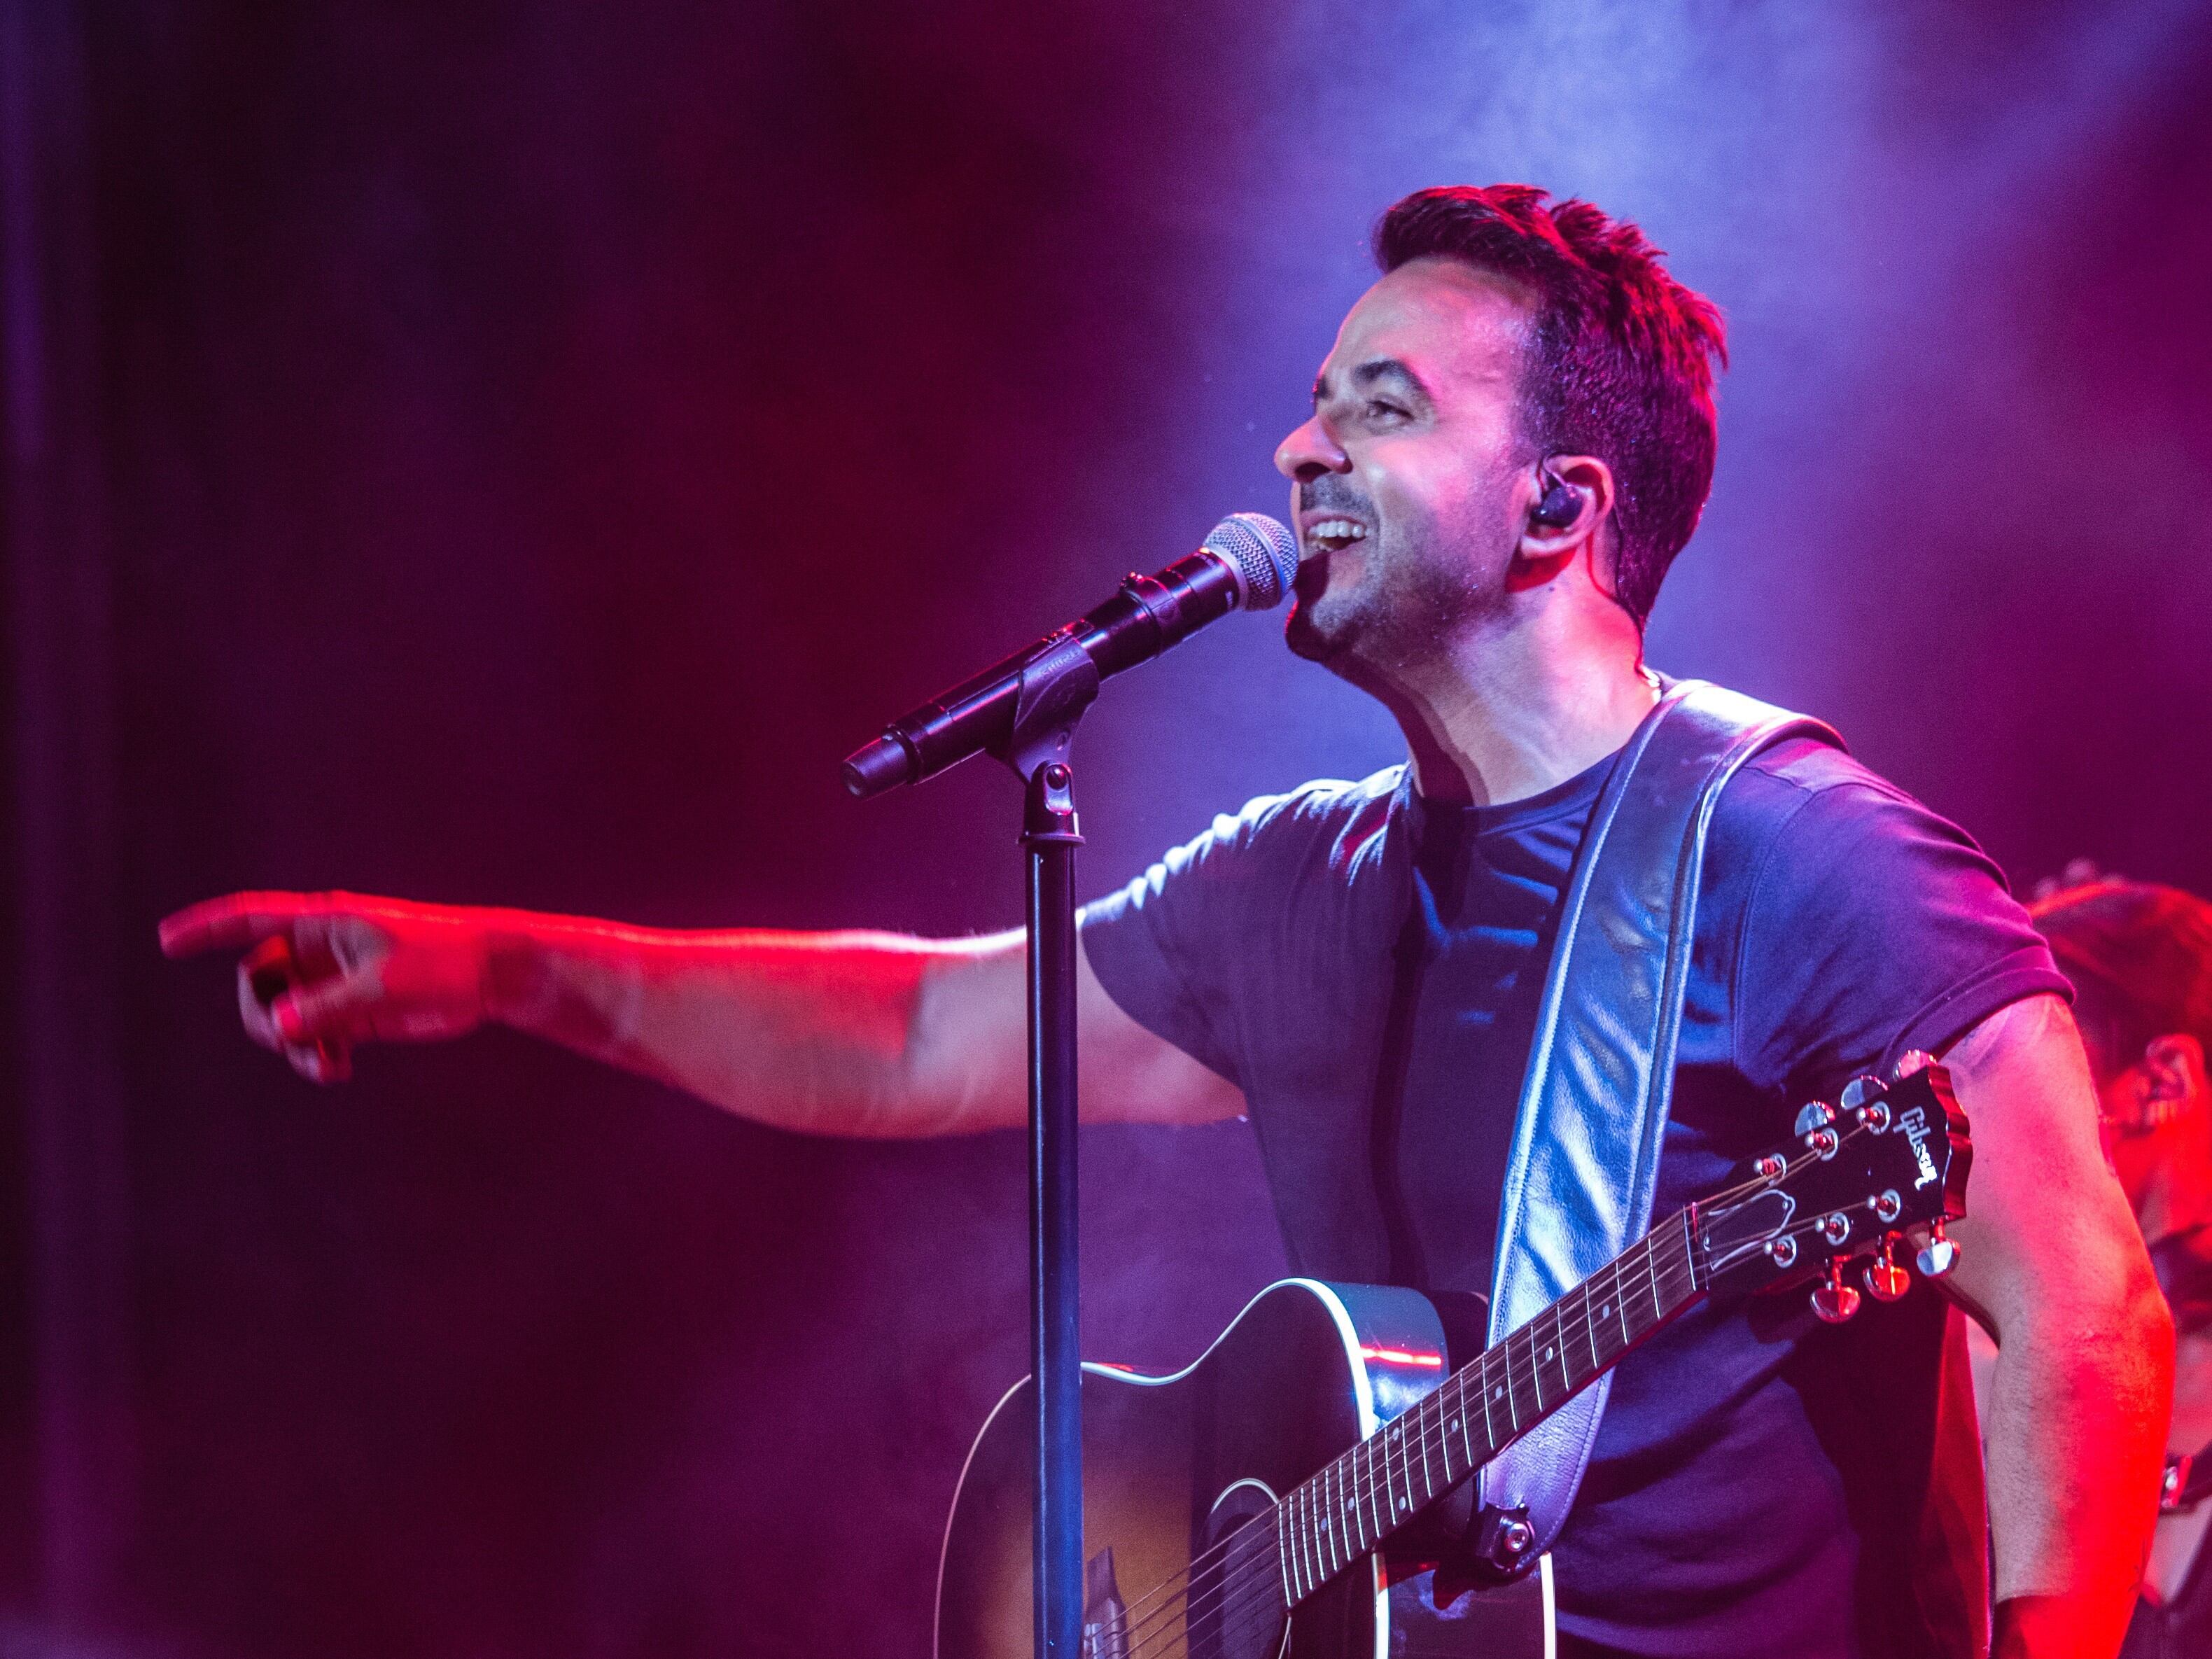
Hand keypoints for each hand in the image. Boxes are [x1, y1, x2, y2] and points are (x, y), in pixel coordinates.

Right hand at [159, 891, 496, 1083]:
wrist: (492, 976)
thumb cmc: (442, 963)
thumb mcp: (383, 986)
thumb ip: (328, 1007)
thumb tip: (277, 1027)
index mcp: (324, 923)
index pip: (251, 919)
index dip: (207, 928)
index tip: (166, 940)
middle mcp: (320, 950)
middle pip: (258, 981)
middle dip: (262, 1015)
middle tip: (291, 1041)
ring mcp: (333, 981)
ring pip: (282, 1015)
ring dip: (290, 1045)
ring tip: (326, 1066)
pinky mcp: (352, 1011)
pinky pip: (310, 1035)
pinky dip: (313, 1055)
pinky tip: (336, 1070)